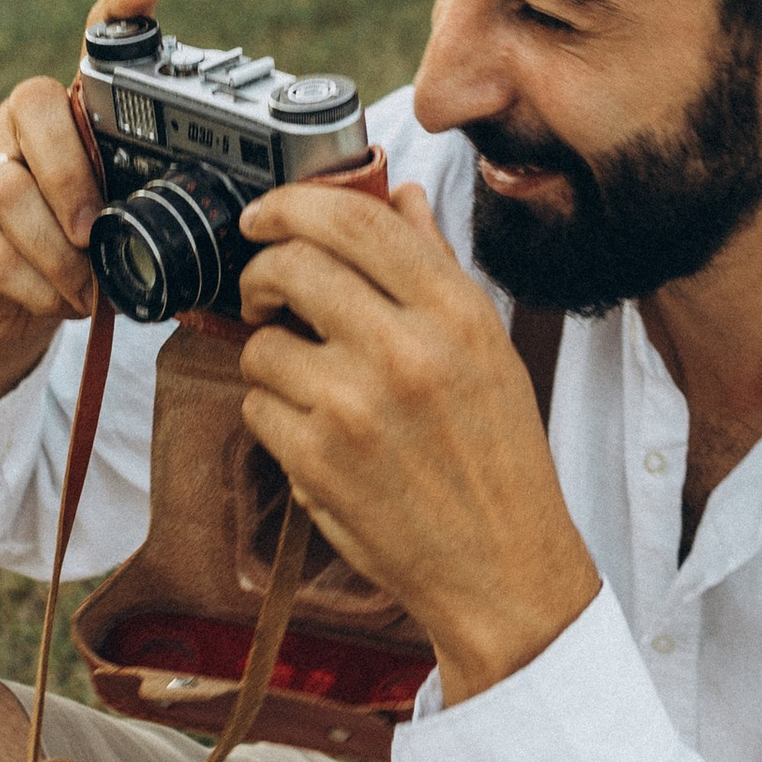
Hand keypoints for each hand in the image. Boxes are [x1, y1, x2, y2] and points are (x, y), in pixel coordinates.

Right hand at [0, 0, 154, 408]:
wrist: (17, 307)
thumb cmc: (87, 250)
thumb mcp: (130, 219)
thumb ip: (158, 199)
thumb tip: (234, 210)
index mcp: (78, 113)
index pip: (92, 44)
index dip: (115, 12)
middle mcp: (22, 124)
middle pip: (33, 104)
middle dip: (69, 173)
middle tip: (94, 229)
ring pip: (8, 185)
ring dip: (56, 251)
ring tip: (85, 287)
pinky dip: (34, 284)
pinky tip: (58, 300)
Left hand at [235, 177, 600, 700]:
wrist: (504, 566)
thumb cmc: (498, 456)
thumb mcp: (487, 346)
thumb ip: (436, 264)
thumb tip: (398, 195)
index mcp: (454, 311)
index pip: (355, 219)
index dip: (291, 202)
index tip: (265, 214)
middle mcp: (406, 350)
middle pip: (292, 263)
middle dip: (260, 272)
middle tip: (265, 293)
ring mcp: (356, 407)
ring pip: (261, 343)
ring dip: (269, 356)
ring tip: (308, 381)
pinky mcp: (318, 462)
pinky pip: (257, 406)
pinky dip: (273, 414)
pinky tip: (314, 430)